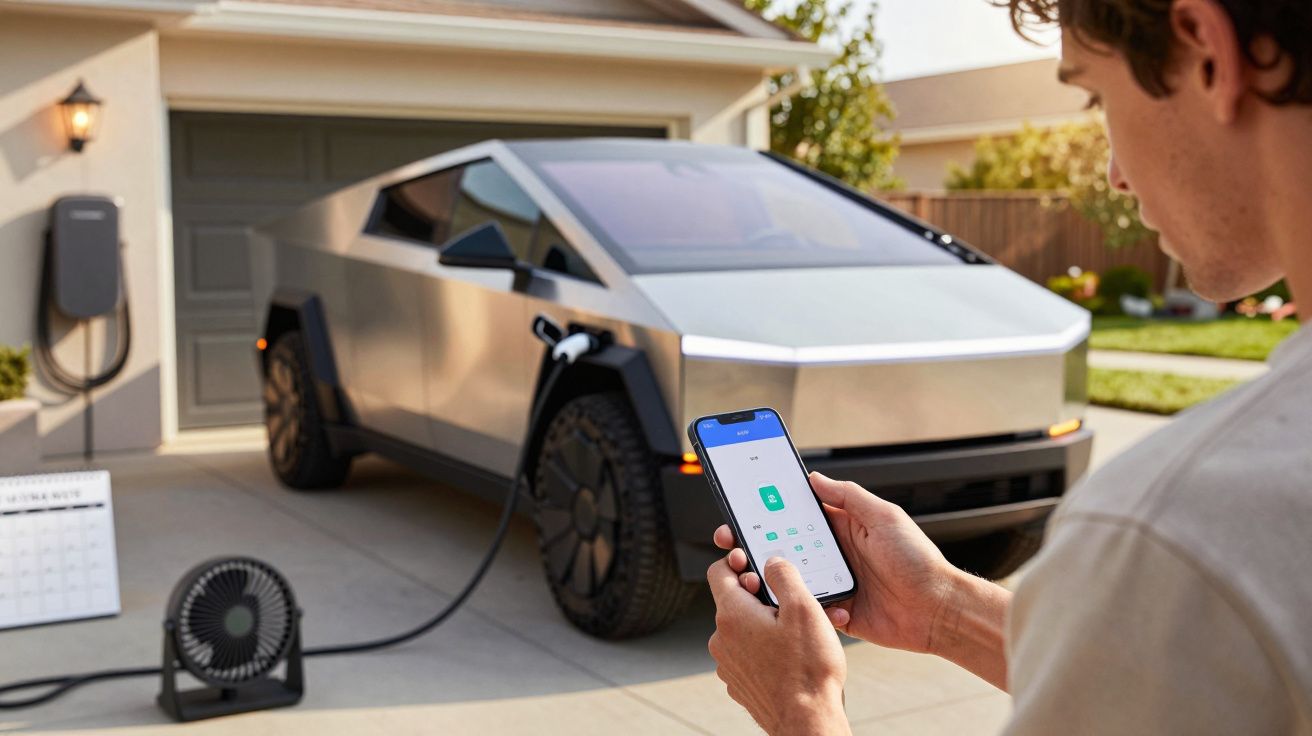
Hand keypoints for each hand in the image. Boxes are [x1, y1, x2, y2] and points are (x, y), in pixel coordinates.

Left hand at [707, 554, 850, 735]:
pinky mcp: (740, 683)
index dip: (738, 562)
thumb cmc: (808, 668)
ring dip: (764, 624)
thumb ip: (784, 575)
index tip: (760, 567)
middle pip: (733, 601)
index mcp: (731, 614)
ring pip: (742, 629)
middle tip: (789, 605)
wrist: (808, 722)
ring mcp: (728, 664)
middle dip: (760, 597)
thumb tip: (772, 561)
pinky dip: (764, 649)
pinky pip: (748, 654)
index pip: (718, 571)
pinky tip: (790, 657)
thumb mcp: (804, 607)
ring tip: (796, 635)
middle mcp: (721, 639)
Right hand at [714, 471, 1013, 679]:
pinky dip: (814, 609)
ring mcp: (833, 584)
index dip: (768, 512)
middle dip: (759, 547)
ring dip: (779, 580)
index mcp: (841, 528)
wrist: (938, 610)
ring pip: (791, 580)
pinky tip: (832, 606)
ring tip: (767, 580)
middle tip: (738, 548)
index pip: (796, 516)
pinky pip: (813, 610)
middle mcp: (833, 555)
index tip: (742, 510)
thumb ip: (849, 496)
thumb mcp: (884, 516)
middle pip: (785, 547)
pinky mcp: (838, 612)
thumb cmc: (917, 560)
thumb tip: (815, 478)